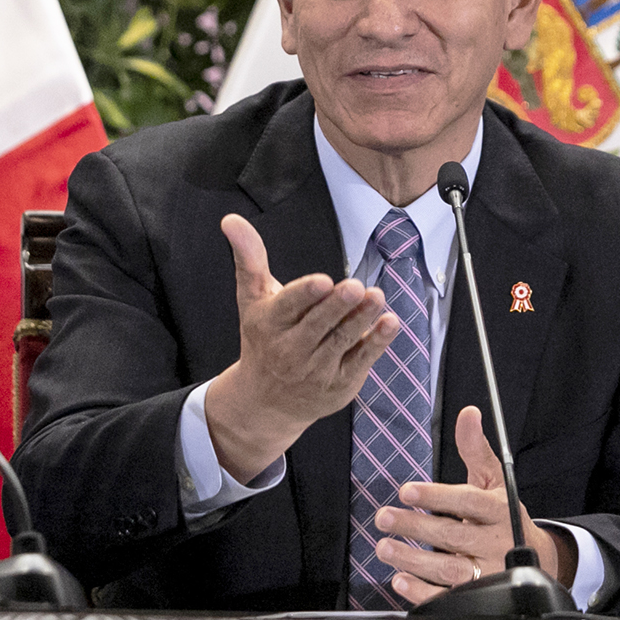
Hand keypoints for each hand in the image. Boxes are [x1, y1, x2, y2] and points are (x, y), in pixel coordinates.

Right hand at [203, 213, 399, 483]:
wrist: (266, 401)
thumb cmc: (263, 337)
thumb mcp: (252, 298)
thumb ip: (249, 257)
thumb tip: (230, 219)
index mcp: (269, 324)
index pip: (288, 307)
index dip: (306, 295)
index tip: (322, 282)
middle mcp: (291, 350)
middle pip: (318, 325)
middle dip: (337, 306)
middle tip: (355, 287)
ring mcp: (317, 370)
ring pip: (342, 341)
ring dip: (361, 319)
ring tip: (376, 297)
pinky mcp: (340, 383)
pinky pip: (360, 361)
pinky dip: (376, 342)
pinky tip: (389, 322)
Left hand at [372, 406, 572, 604]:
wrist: (535, 558)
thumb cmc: (503, 515)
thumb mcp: (494, 480)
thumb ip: (475, 449)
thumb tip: (468, 413)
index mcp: (499, 510)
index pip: (467, 502)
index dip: (437, 496)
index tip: (407, 490)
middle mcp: (496, 543)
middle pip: (453, 535)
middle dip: (415, 527)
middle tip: (384, 517)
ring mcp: (489, 573)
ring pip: (449, 569)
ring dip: (413, 559)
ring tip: (384, 547)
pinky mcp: (479, 597)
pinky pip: (449, 598)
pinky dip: (423, 592)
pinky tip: (400, 579)